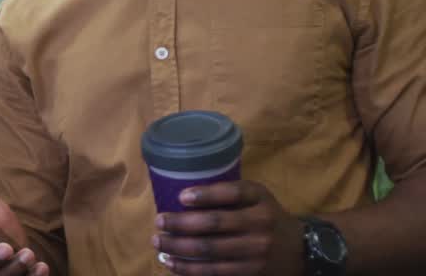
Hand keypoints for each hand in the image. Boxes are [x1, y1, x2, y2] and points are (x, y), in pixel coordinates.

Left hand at [154, 180, 304, 275]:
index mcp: (260, 201)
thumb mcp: (257, 197)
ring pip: (210, 252)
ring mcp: (256, 253)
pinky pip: (214, 272)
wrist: (300, 251)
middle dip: (180, 224)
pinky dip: (189, 268)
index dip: (205, 195)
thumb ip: (229, 193)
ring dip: (178, 248)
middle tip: (159, 222)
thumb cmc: (267, 216)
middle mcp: (260, 226)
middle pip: (214, 225)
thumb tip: (182, 196)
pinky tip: (172, 262)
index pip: (232, 193)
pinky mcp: (250, 274)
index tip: (180, 197)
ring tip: (159, 243)